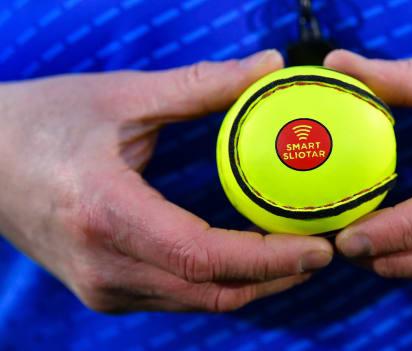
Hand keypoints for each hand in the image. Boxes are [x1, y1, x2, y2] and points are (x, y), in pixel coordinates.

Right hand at [0, 50, 332, 311]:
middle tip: (322, 250)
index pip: (205, 257)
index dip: (270, 258)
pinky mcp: (104, 290)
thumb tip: (269, 67)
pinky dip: (221, 282)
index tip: (320, 248)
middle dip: (275, 278)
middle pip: (210, 290)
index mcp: (106, 213)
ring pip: (197, 301)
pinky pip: (178, 295)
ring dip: (253, 284)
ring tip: (297, 254)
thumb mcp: (123, 97)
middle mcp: (104, 264)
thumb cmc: (44, 122)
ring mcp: (102, 287)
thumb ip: (202, 85)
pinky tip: (250, 258)